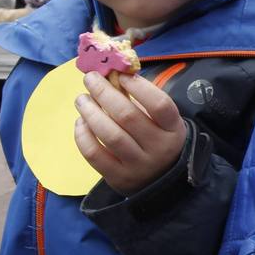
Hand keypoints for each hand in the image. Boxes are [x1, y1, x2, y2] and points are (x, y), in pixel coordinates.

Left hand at [74, 72, 187, 195]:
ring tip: (81, 99)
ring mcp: (138, 165)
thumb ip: (140, 99)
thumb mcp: (160, 120)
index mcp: (173, 129)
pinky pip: (94, 154)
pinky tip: (81, 122)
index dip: (138, 87)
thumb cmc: (157, 139)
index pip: (159, 104)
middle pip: (128, 116)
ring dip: (90, 112)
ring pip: (110, 135)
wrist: (160, 180)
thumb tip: (111, 74)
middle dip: (104, 93)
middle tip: (90, 79)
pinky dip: (83, 135)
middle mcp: (159, 148)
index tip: (120, 75)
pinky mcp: (118, 178)